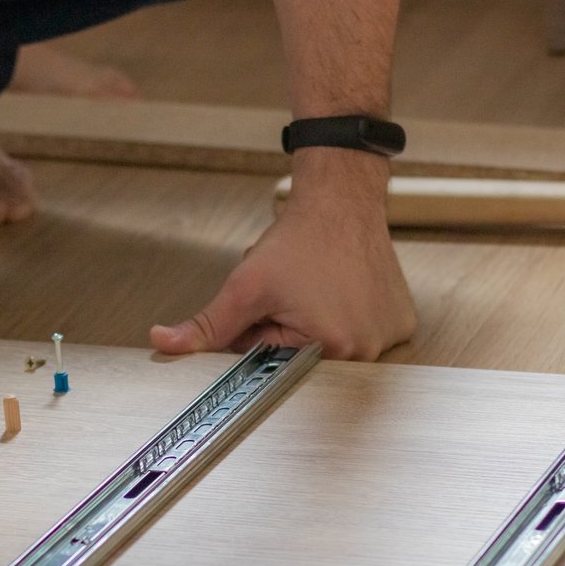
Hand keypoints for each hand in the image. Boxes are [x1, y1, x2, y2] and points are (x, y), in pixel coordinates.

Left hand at [150, 149, 415, 360]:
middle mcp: (367, 351)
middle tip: (293, 295)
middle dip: (289, 333)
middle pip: (306, 359)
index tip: (272, 307)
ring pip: (333, 347)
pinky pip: (364, 335)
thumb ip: (207, 324)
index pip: (277, 365)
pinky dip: (348, 318)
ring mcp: (389, 338)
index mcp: (331, 347)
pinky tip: (343, 291)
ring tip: (318, 289)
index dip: (263, 335)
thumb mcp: (246, 285)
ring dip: (318, 325)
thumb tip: (163, 343)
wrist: (342, 200)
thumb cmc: (301, 239)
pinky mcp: (401, 324)